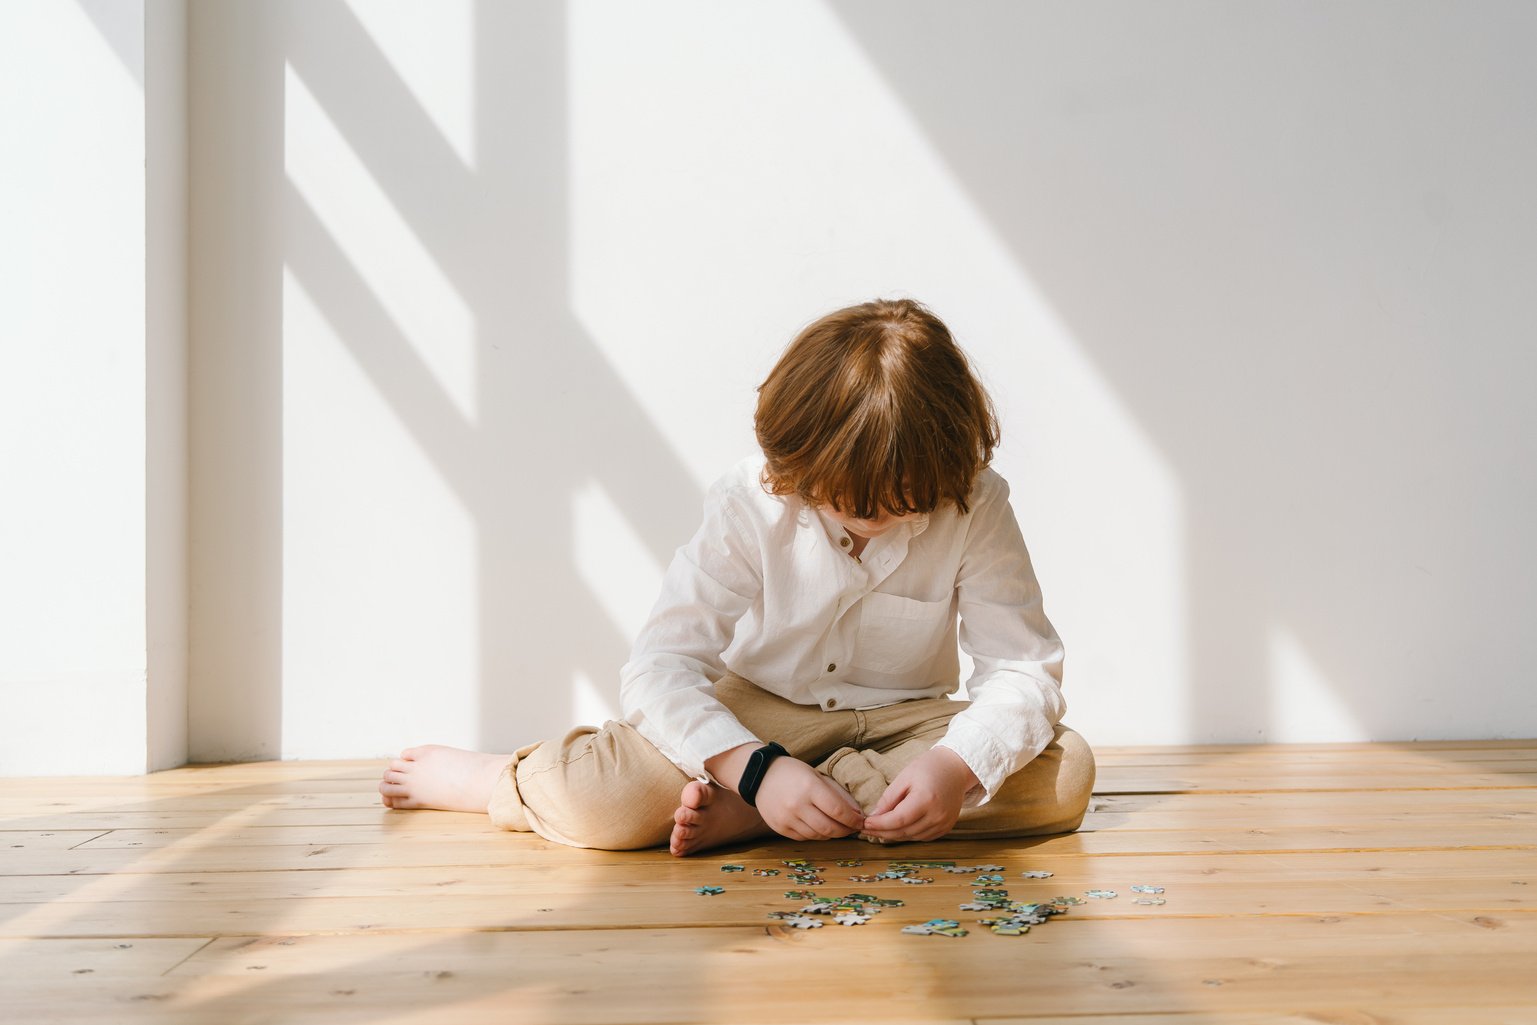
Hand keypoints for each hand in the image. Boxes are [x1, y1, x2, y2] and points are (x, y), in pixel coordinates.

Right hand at [752, 757, 865, 841]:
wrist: (761, 776)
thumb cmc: (793, 773)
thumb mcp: (817, 775)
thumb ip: (837, 794)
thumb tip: (857, 813)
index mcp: (809, 787)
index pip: (838, 810)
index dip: (853, 820)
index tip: (861, 822)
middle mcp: (797, 805)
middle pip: (829, 828)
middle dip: (845, 831)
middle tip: (852, 828)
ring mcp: (787, 818)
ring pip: (818, 836)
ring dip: (832, 834)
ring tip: (837, 827)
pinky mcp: (780, 828)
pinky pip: (804, 837)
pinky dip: (816, 834)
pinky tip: (819, 827)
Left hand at [860, 746, 978, 841]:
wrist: (955, 768)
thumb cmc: (928, 768)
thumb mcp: (904, 777)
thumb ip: (889, 798)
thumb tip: (874, 817)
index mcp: (926, 800)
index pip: (897, 820)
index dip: (879, 825)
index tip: (864, 824)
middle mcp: (937, 815)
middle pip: (904, 832)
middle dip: (882, 833)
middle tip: (866, 830)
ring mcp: (944, 823)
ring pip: (912, 837)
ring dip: (894, 836)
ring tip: (878, 830)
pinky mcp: (946, 827)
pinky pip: (922, 837)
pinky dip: (908, 835)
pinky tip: (897, 829)